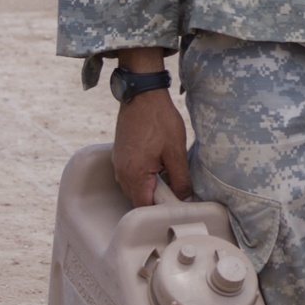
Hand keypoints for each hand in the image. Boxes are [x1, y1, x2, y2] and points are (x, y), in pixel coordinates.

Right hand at [112, 87, 191, 206]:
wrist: (143, 95)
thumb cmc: (159, 120)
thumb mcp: (176, 151)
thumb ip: (180, 179)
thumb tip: (185, 198)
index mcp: (134, 175)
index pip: (145, 207)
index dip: (161, 209)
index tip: (177, 203)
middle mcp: (121, 173)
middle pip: (138, 199)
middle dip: (157, 198)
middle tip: (176, 187)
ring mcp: (118, 164)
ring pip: (135, 188)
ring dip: (151, 186)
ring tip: (168, 171)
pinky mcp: (120, 156)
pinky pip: (131, 175)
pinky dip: (144, 176)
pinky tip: (158, 163)